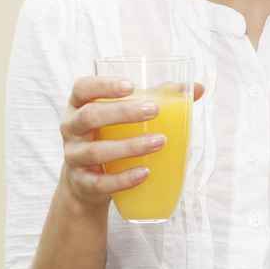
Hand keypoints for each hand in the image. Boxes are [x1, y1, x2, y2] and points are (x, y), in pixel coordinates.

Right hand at [60, 76, 203, 206]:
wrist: (89, 179)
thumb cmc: (112, 136)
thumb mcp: (127, 116)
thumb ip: (159, 99)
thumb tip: (198, 88)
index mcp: (80, 106)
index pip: (83, 89)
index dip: (103, 85)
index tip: (131, 85)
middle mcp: (71, 129)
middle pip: (90, 117)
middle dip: (123, 113)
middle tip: (154, 110)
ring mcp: (74, 157)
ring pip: (97, 151)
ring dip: (130, 147)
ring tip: (159, 142)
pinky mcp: (83, 183)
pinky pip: (100, 182)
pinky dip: (123, 179)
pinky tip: (144, 173)